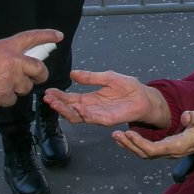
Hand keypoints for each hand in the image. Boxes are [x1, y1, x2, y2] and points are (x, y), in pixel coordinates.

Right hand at [0, 29, 62, 108]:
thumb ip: (3, 54)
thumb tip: (13, 61)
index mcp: (6, 47)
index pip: (32, 38)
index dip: (47, 36)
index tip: (58, 36)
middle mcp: (12, 62)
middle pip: (39, 69)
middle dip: (40, 75)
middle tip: (38, 77)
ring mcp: (10, 81)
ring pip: (25, 87)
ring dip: (17, 88)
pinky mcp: (4, 96)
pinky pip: (11, 99)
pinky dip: (4, 98)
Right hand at [44, 69, 169, 128]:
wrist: (145, 97)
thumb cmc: (128, 88)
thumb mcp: (107, 77)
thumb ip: (91, 77)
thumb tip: (72, 74)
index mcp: (90, 99)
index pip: (70, 99)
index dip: (59, 96)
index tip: (48, 91)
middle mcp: (92, 109)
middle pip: (70, 110)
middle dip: (58, 105)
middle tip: (48, 99)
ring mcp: (99, 115)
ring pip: (78, 117)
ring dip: (66, 111)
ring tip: (56, 104)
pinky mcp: (108, 119)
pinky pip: (93, 119)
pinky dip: (84, 114)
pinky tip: (77, 108)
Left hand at [112, 109, 193, 161]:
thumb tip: (185, 116)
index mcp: (178, 145)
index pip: (153, 148)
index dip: (139, 142)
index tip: (128, 133)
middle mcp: (172, 152)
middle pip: (146, 153)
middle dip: (129, 145)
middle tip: (114, 135)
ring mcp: (171, 151)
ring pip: (146, 153)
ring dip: (131, 146)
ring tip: (117, 137)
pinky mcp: (171, 148)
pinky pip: (151, 150)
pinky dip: (138, 145)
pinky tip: (130, 137)